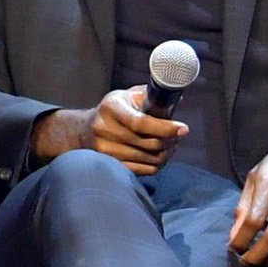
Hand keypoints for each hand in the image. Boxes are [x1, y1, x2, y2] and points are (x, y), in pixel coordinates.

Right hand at [36, 85, 190, 174]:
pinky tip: (160, 157)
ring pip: (146, 158)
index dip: (165, 128)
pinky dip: (155, 165)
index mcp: (111, 107)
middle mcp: (104, 128)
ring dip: (165, 154)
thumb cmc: (113, 111)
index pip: (141, 122)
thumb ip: (150, 96)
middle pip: (146, 142)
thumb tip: (175, 97)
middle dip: (169, 141)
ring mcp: (104, 149)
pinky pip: (141, 170)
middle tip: (178, 136)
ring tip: (171, 146)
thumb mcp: (127, 96)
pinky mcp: (108, 164)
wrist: (84, 130)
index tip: (183, 129)